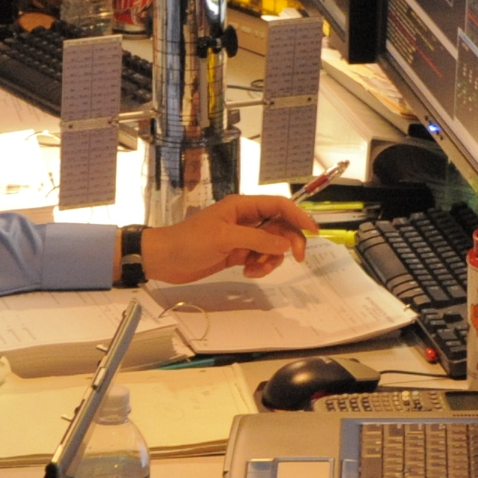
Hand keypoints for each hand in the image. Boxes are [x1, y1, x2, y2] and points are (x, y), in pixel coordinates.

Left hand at [139, 196, 320, 284]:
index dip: (299, 215)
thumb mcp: (225, 238)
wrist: (164, 259)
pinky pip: (260, 258)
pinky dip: (259, 267)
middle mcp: (245, 220)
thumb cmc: (189, 242)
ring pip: (272, 246)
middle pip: (280, 228)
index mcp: (242, 207)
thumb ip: (257, 240)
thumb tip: (285, 244)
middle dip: (289, 243)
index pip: (279, 205)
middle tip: (296, 259)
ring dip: (271, 260)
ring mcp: (242, 237)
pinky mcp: (237, 254)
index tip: (314, 230)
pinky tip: (247, 272)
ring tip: (255, 269)